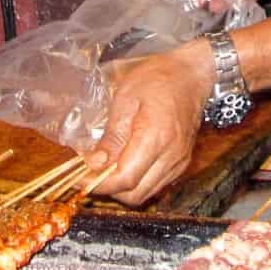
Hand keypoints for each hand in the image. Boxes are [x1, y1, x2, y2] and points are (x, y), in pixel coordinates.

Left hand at [85, 43, 209, 205]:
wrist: (192, 74)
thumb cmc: (158, 78)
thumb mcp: (125, 98)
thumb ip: (111, 136)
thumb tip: (93, 163)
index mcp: (156, 138)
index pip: (125, 179)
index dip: (98, 184)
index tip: (78, 179)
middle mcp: (171, 157)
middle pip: (135, 194)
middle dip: (108, 190)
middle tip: (88, 174)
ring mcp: (179, 162)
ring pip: (145, 194)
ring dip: (122, 189)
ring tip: (104, 170)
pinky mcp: (181, 163)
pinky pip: (156, 185)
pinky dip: (137, 183)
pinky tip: (124, 165)